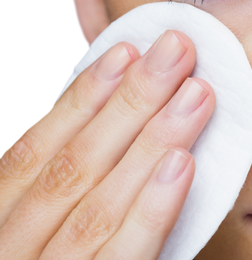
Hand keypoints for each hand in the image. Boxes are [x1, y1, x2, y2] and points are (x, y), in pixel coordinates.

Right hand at [0, 30, 214, 258]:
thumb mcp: (45, 231)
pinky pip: (124, 256)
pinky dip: (151, 208)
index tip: (126, 51)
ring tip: (195, 93)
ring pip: (99, 204)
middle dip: (129, 100)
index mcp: (2, 227)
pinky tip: (181, 163)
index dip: (81, 98)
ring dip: (151, 140)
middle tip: (177, 49)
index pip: (32, 154)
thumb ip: (70, 188)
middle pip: (73, 167)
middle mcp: (14, 251)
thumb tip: (118, 111)